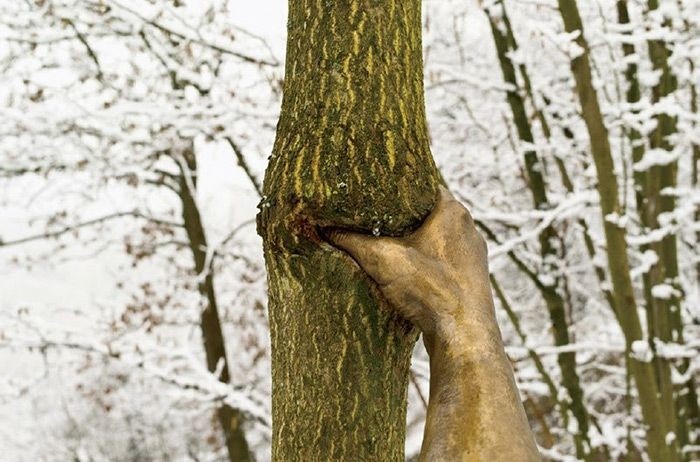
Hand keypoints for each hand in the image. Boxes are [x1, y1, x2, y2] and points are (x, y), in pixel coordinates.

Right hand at [328, 186, 492, 351]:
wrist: (464, 334)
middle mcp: (466, 228)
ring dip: (414, 240)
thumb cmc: (431, 290)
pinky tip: (407, 272)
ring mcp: (471, 254)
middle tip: (374, 217)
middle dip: (401, 215)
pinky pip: (443, 259)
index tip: (376, 190)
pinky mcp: (470, 278)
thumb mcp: (381, 259)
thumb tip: (325, 229)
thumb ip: (351, 241)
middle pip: (428, 211)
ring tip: (386, 243)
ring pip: (436, 237)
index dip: (397, 186)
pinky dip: (425, 261)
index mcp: (451, 211)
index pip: (422, 183)